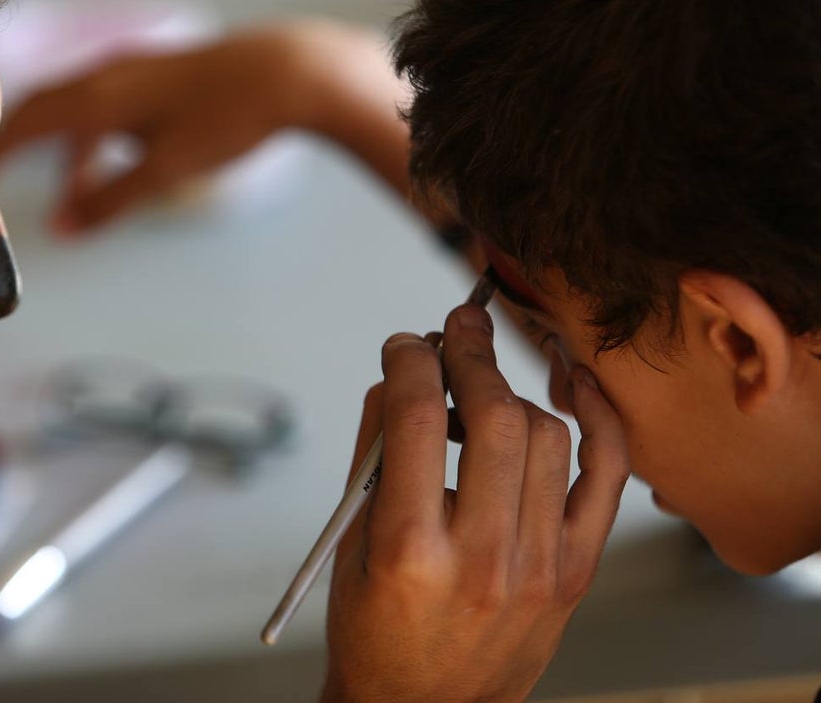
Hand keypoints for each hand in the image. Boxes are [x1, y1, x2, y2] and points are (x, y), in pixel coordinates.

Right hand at [0, 20, 409, 233]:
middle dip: (23, 151)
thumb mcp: (165, 170)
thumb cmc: (228, 118)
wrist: (289, 74)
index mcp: (99, 94)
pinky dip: (102, 141)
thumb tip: (61, 228)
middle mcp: (108, 74)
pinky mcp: (160, 76)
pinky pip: (111, 108)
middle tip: (2, 186)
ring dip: (72, 157)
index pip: (25, 121)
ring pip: (81, 113)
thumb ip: (109, 200)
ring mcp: (135, 70)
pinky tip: (120, 168)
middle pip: (45, 111)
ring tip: (77, 205)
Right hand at [323, 306, 629, 702]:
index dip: (411, 361)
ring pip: (546, 435)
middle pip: (494, 417)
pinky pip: (606, 476)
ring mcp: (537, 567)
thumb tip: (398, 376)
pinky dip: (598, 418)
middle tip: (456, 328)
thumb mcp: (349, 542)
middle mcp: (480, 559)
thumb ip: (371, 451)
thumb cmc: (378, 629)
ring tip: (484, 386)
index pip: (418, 418)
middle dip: (470, 355)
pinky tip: (574, 384)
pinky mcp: (574, 573)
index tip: (405, 346)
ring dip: (512, 390)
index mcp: (408, 550)